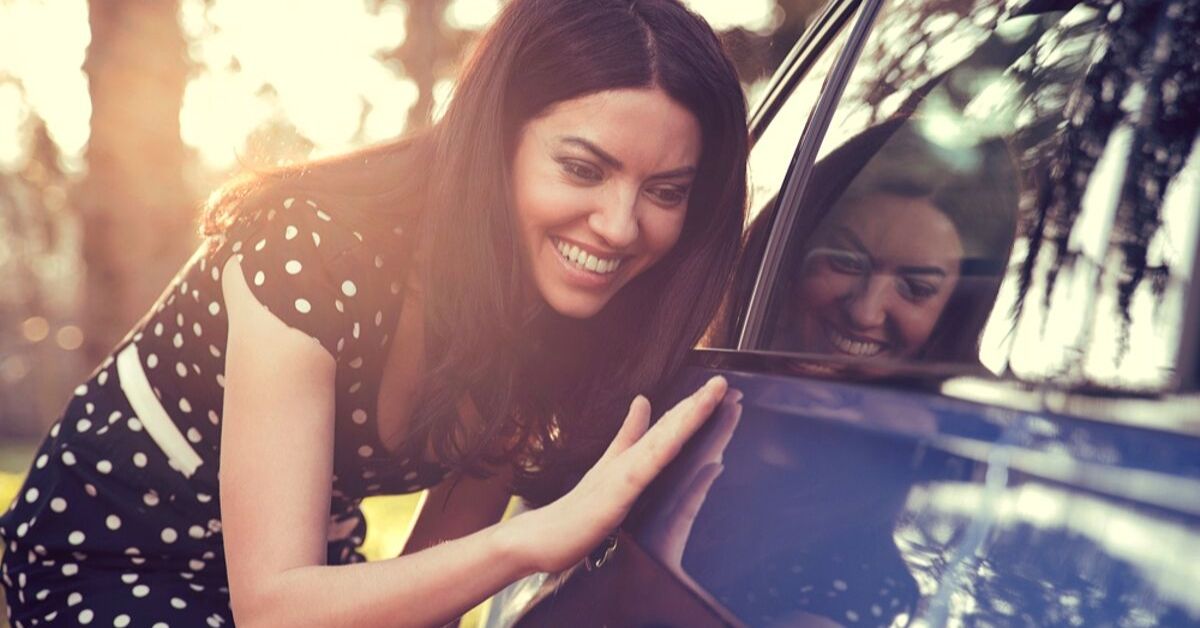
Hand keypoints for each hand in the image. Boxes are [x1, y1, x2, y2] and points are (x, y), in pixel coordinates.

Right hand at [503, 375, 729, 573]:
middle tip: (725, 381)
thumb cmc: (576, 508)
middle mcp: (631, 458)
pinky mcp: (617, 492)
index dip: (695, 406)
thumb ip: (628, 435)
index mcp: (634, 455)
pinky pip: (644, 467)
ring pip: (664, 438)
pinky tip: (679, 433)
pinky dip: (662, 447)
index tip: (720, 388)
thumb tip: (643, 402)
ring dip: (690, 415)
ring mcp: (624, 473)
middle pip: (672, 426)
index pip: (670, 426)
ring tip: (712, 394)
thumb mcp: (610, 466)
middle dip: (700, 403)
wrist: (541, 536)